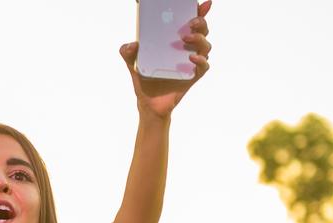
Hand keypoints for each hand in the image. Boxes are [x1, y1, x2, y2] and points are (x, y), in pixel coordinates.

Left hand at [121, 0, 211, 117]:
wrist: (148, 103)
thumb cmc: (144, 79)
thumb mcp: (132, 63)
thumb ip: (127, 52)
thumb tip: (132, 44)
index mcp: (174, 40)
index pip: (189, 21)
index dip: (197, 11)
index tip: (199, 3)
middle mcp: (186, 48)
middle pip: (202, 30)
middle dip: (200, 21)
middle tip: (190, 21)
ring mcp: (191, 62)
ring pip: (205, 45)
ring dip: (199, 38)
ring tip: (185, 38)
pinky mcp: (193, 76)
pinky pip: (204, 66)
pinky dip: (201, 60)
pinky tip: (191, 57)